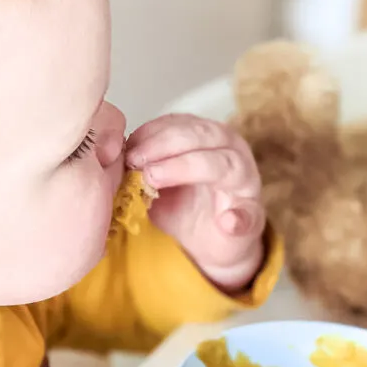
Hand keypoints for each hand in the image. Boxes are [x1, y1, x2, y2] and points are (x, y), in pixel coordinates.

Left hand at [126, 113, 265, 291]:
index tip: (125, 149)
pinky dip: (238, 218)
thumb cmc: (184, 203)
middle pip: (200, 136)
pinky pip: (248, 215)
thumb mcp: (156, 180)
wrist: (209, 242)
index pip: (179, 123)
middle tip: (135, 162)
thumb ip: (141, 165)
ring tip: (154, 180)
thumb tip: (114, 156)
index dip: (151, 133)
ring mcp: (244, 182)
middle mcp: (229, 150)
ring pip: (223, 164)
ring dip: (187, 168)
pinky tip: (227, 221)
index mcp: (206, 137)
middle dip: (163, 145)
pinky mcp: (252, 216)